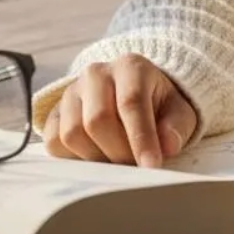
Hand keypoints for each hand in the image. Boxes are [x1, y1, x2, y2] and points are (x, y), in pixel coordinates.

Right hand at [42, 54, 197, 167]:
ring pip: (72, 133)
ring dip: (97, 158)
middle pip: (98, 120)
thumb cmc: (159, 105)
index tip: (151, 166)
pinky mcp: (54, 113)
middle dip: (119, 152)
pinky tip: (96, 156)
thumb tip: (167, 146)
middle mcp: (96, 74)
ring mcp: (70, 92)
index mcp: (130, 67)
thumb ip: (177, 126)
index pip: (131, 102)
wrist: (133, 95)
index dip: (141, 138)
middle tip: (135, 166)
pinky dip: (74, 158)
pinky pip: (53, 142)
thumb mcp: (179, 111)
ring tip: (117, 160)